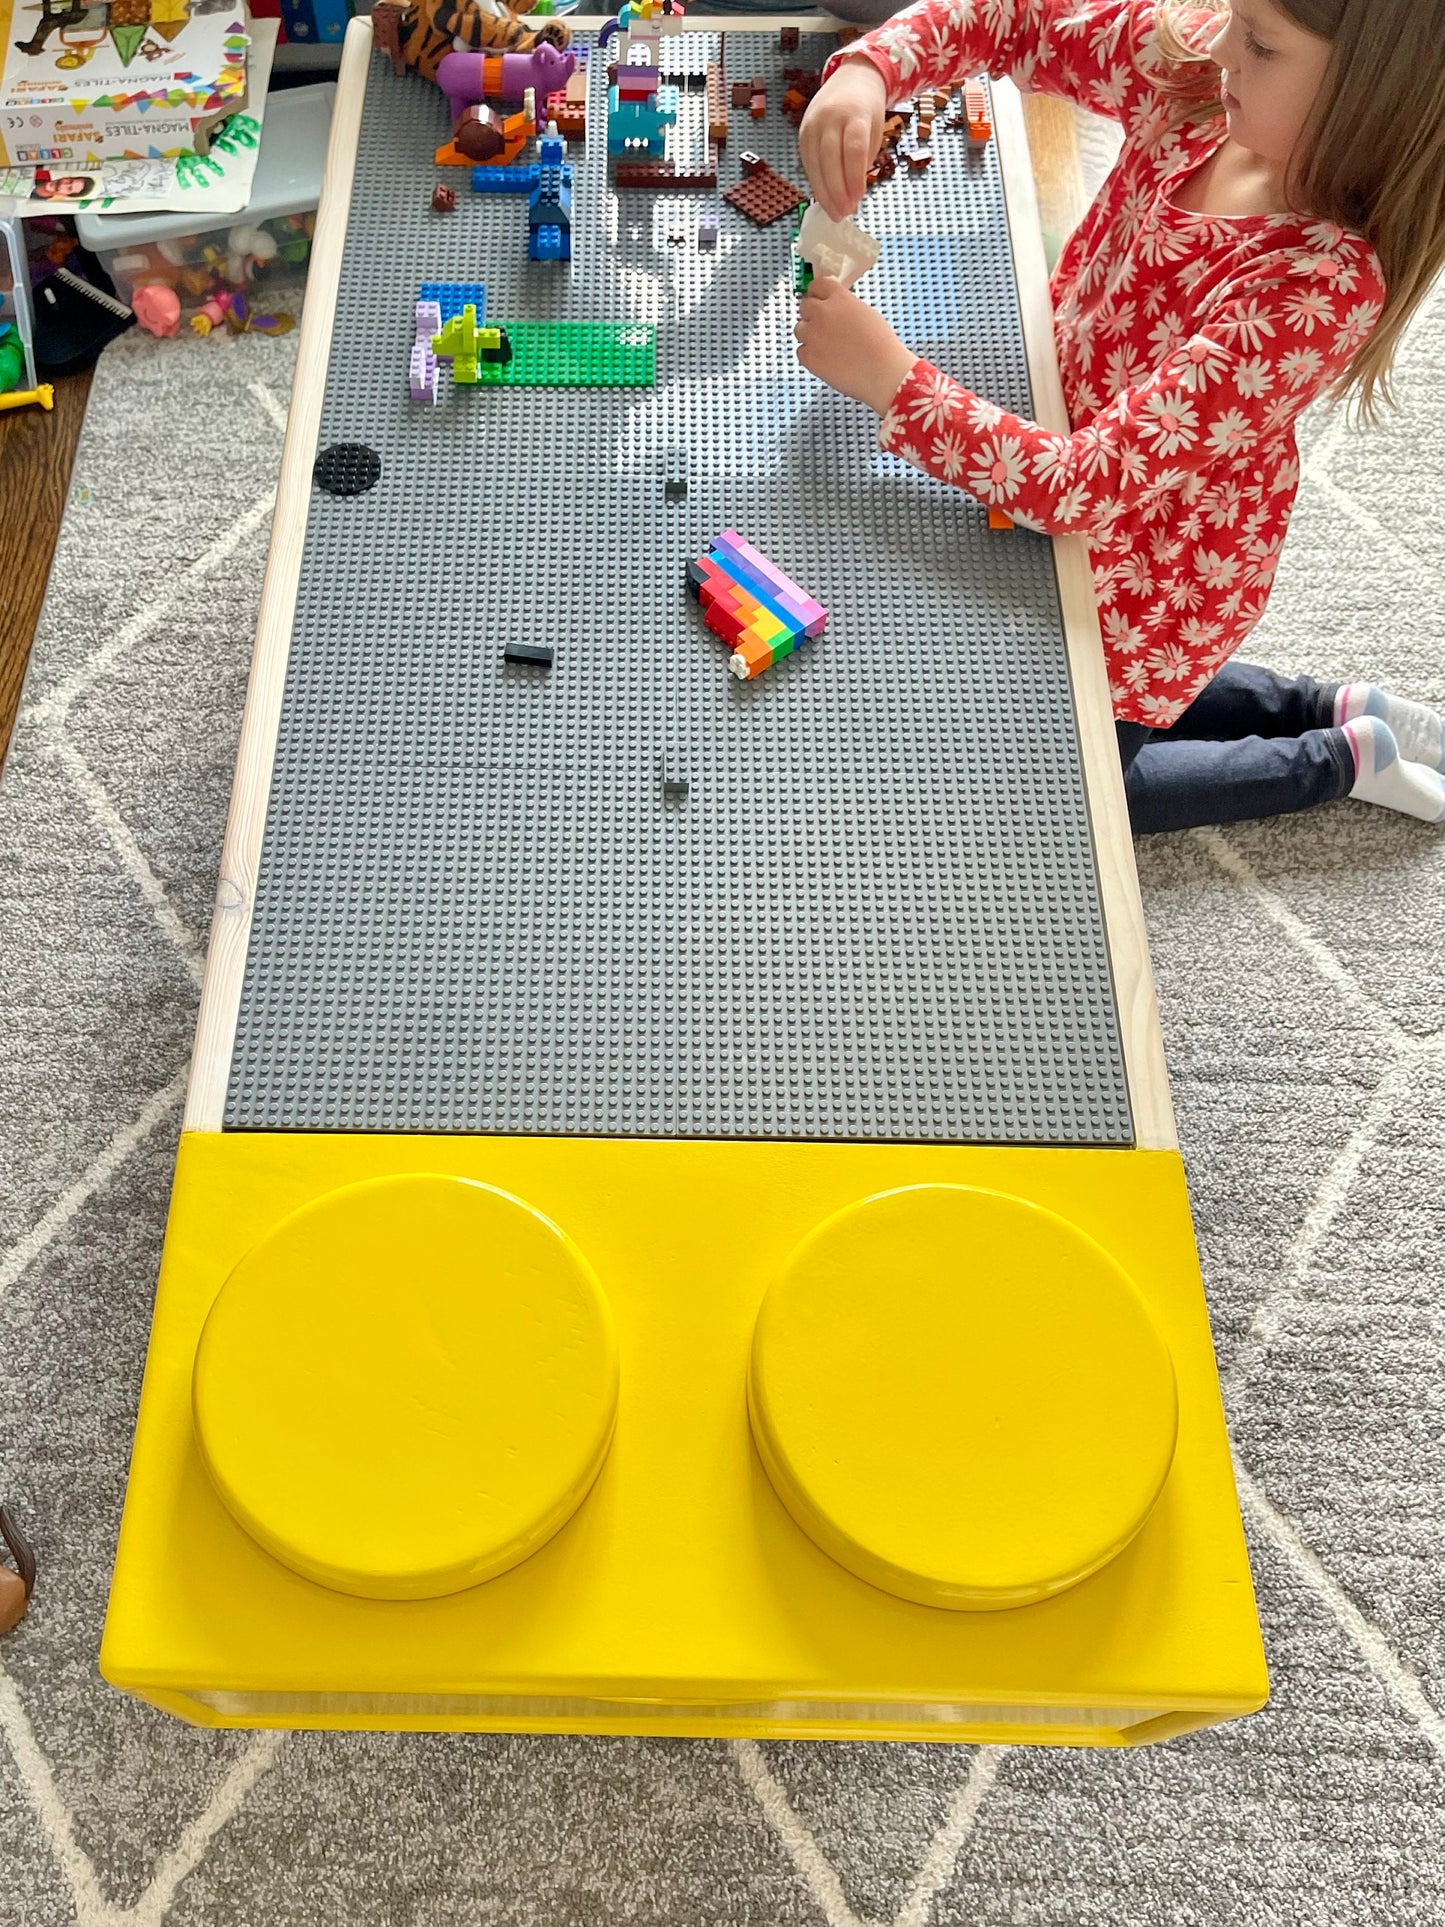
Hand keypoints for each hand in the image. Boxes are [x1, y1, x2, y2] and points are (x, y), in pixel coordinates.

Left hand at [794, 276, 917, 415]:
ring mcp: (813, 335)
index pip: (817, 284)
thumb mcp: (866, 313)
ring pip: (799, 329)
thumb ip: (846, 307)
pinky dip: (809, 355)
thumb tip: (836, 310)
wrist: (882, 371)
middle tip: (822, 327)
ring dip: (809, 335)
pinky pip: (800, 351)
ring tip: (826, 346)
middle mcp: (823, 313)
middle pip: (804, 306)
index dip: (817, 293)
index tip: (817, 298)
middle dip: (812, 314)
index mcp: (840, 298)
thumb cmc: (881, 346)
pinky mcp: (809, 357)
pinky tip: (825, 360)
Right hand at [798, 58, 887, 220]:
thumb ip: (863, 159)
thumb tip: (852, 195)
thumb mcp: (874, 130)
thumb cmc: (867, 109)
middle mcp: (830, 117)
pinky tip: (825, 197)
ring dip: (824, 193)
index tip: (857, 200)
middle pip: (830, 159)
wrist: (852, 78)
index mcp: (854, 114)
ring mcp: (812, 124)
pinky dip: (816, 183)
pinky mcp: (802, 133)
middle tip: (844, 214)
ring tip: (835, 213)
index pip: (853, 149)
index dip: (854, 177)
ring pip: (815, 164)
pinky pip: (808, 163)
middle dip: (837, 191)